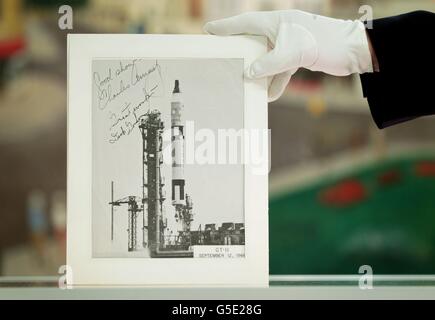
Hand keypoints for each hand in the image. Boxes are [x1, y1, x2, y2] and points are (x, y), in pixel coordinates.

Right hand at [204, 10, 372, 101]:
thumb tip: (249, 73)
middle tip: (223, 59)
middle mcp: (280, 31)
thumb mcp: (293, 53)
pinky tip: (270, 96)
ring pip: (266, 59)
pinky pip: (281, 70)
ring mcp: (289, 43)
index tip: (208, 31)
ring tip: (245, 84)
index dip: (226, 28)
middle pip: (253, 42)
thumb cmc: (325, 42)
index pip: (244, 24)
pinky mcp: (298, 56)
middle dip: (240, 53)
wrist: (353, 50)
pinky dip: (276, 82)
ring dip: (259, 73)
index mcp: (276, 22)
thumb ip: (269, 64)